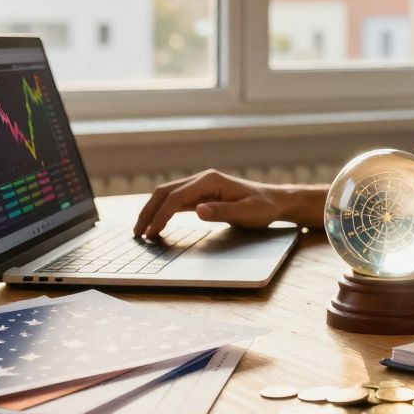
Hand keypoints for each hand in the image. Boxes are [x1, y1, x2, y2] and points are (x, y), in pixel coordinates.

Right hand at [132, 170, 298, 238]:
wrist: (275, 201)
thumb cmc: (263, 207)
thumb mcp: (247, 213)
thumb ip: (223, 212)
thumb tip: (198, 210)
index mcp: (210, 181)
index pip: (177, 198)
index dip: (161, 216)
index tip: (152, 233)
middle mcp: (202, 179)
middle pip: (165, 192)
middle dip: (149, 211)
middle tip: (137, 233)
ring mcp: (201, 186)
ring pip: (168, 195)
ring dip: (153, 211)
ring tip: (142, 230)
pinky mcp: (202, 194)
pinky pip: (177, 201)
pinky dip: (164, 212)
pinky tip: (157, 224)